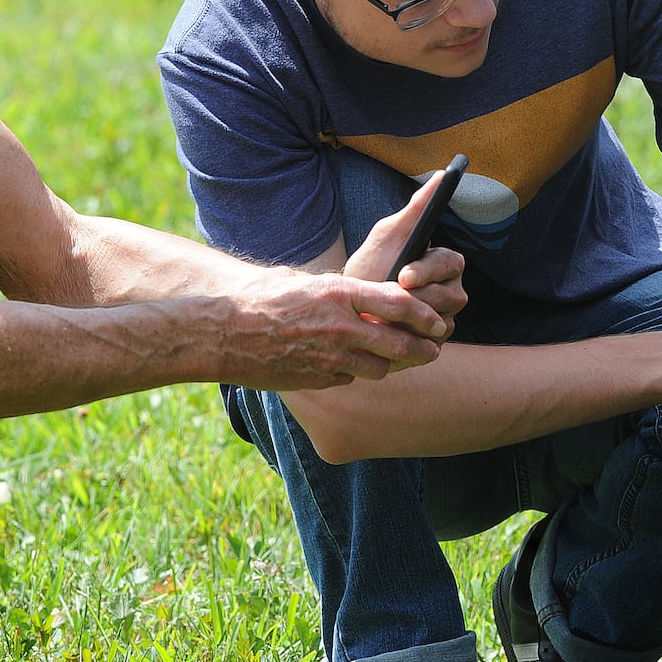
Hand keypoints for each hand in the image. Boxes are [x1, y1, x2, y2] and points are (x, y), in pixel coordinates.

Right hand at [222, 268, 452, 390]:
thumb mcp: (303, 281)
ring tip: (393, 359)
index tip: (439, 320)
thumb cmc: (260, 297)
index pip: (400, 303)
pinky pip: (348, 380)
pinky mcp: (315, 380)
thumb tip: (362, 293)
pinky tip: (346, 365)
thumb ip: (338, 290)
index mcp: (339, 294)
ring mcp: (328, 358)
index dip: (426, 314)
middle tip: (434, 349)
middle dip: (424, 349)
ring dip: (389, 365)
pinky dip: (353, 374)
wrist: (222, 332)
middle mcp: (340, 328)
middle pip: (400, 344)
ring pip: (379, 369)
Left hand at [341, 171, 467, 341]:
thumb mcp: (388, 235)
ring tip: (381, 320)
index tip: (403, 275)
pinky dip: (405, 343)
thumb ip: (416, 208)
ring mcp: (444, 321)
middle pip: (452, 297)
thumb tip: (443, 174)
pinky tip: (384, 338)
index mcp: (445, 264)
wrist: (348, 309)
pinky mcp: (431, 347)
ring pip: (442, 325)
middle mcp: (451, 292)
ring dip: (410, 323)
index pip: (450, 265)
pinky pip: (429, 348)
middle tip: (389, 301)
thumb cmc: (371, 266)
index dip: (427, 271)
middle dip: (419, 299)